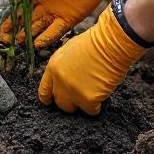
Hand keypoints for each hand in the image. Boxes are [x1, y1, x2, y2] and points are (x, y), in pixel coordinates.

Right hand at [0, 0, 124, 48]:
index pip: (18, 8)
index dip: (9, 19)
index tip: (1, 30)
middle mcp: (44, 5)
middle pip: (26, 21)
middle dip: (16, 32)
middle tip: (7, 42)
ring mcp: (56, 13)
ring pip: (39, 28)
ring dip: (29, 36)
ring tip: (20, 44)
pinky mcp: (69, 19)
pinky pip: (56, 31)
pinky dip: (47, 37)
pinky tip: (37, 44)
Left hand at [38, 0, 149, 114]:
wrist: (109, 44)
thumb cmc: (94, 42)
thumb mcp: (70, 49)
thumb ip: (63, 65)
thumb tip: (64, 76)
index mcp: (54, 66)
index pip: (44, 90)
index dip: (48, 97)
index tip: (51, 102)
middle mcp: (60, 81)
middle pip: (59, 102)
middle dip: (68, 101)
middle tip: (79, 96)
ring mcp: (73, 91)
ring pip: (74, 108)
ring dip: (82, 104)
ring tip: (92, 92)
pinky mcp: (88, 99)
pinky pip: (91, 111)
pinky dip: (97, 106)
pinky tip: (102, 94)